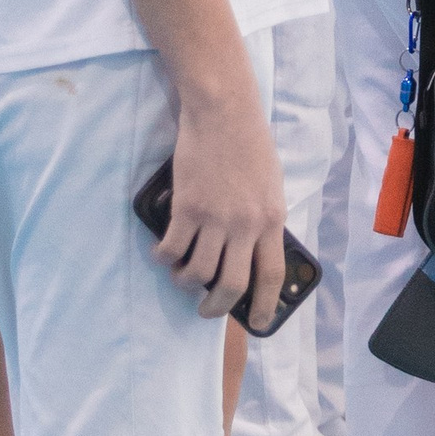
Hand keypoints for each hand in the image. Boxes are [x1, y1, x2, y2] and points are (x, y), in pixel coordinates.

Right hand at [156, 75, 285, 325]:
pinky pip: (172, 249)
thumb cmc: (249, 144)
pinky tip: (162, 254)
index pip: (272, 276)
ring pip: (197, 272)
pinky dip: (164, 258)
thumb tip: (251, 252)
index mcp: (272, 219)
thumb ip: (263, 218)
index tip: (260, 323)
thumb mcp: (270, 185)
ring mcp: (215, 218)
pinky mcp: (187, 208)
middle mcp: (246, 225)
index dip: (265, 306)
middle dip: (215, 307)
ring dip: (185, 281)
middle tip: (205, 310)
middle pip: (231, 285)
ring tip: (181, 275)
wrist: (223, 112)